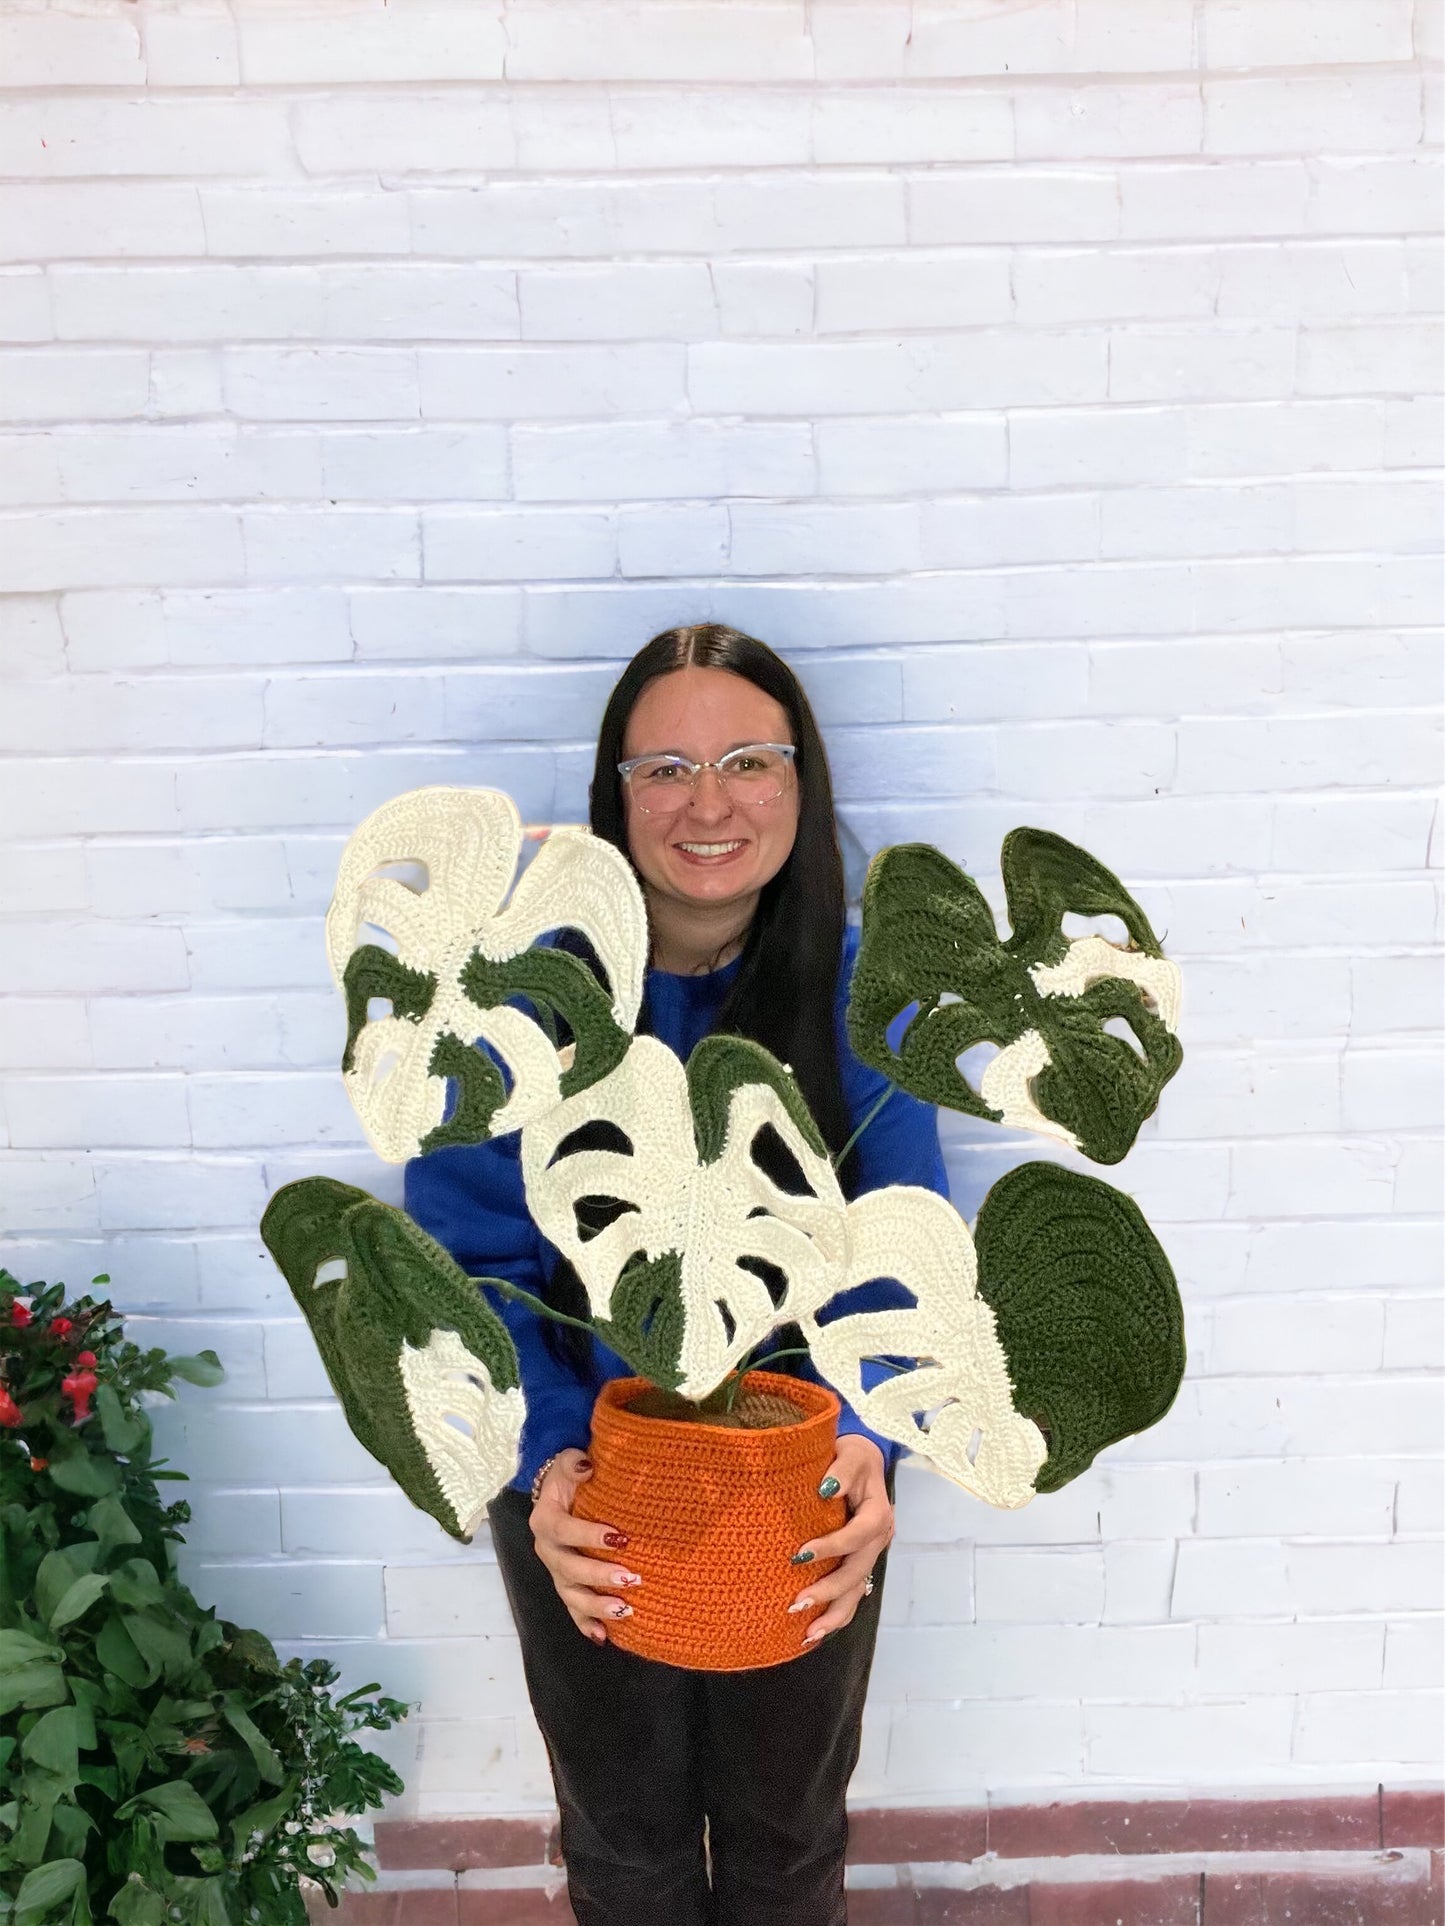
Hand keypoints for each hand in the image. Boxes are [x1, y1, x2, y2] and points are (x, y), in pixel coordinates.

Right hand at [528, 1448, 640, 1645]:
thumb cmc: (569, 1476)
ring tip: (624, 1609)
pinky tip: (602, 1637)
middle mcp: (547, 1549)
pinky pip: (572, 1609)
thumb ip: (574, 1462)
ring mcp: (556, 1570)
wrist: (558, 1491)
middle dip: (599, 1576)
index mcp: (545, 1519)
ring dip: (596, 1605)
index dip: (589, 1535)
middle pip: (568, 1569)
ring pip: (571, 1595)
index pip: (564, 1530)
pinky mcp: (565, 1584)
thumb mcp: (568, 1460)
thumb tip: (586, 1467)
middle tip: (632, 1578)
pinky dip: (586, 1624)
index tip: (620, 1538)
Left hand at [787, 1434, 893, 1644]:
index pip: (856, 1536)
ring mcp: (871, 1553)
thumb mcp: (850, 1453)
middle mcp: (879, 1539)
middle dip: (829, 1591)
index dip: (831, 1547)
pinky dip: (837, 1612)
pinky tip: (816, 1629)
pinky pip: (853, 1592)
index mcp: (878, 1514)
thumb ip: (841, 1469)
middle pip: (857, 1572)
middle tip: (796, 1603)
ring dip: (833, 1613)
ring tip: (807, 1634)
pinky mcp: (861, 1561)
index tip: (799, 1554)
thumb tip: (827, 1488)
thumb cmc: (852, 1455)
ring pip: (857, 1590)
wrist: (863, 1460)